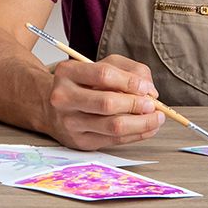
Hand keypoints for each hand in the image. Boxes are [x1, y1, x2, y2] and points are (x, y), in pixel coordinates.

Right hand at [44, 54, 164, 150]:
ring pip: (113, 126)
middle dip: (136, 105)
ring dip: (141, 123)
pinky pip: (114, 140)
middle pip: (107, 103)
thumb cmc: (82, 85)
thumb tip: (149, 90)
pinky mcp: (80, 141)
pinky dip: (136, 135)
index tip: (147, 88)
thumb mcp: (101, 65)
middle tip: (154, 105)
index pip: (104, 75)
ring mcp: (70, 122)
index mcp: (67, 72)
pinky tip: (146, 128)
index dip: (130, 82)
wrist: (52, 108)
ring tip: (156, 118)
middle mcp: (64, 98)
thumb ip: (128, 70)